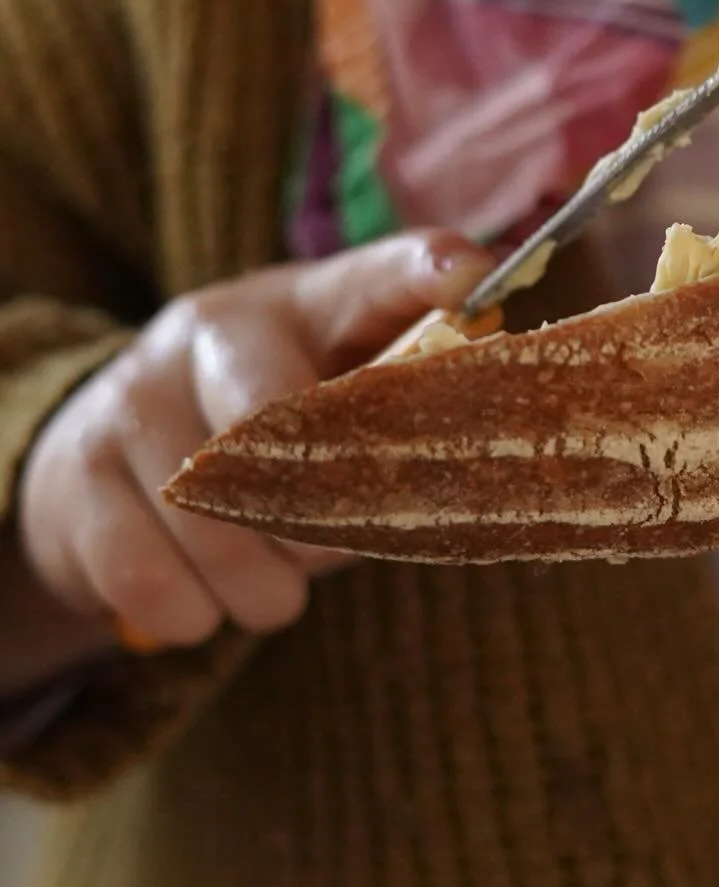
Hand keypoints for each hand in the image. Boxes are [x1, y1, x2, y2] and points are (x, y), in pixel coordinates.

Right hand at [16, 232, 491, 655]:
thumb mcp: (328, 399)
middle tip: (330, 548)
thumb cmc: (261, 437)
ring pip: (215, 517)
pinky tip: (202, 600)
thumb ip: (400, 417)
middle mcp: (213, 327)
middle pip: (278, 416)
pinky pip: (150, 576)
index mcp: (304, 303)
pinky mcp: (77, 473)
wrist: (104, 466)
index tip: (464, 279)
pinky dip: (192, 613)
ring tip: (272, 591)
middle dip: (319, 510)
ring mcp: (135, 393)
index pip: (373, 277)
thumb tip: (474, 476)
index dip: (421, 273)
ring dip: (261, 586)